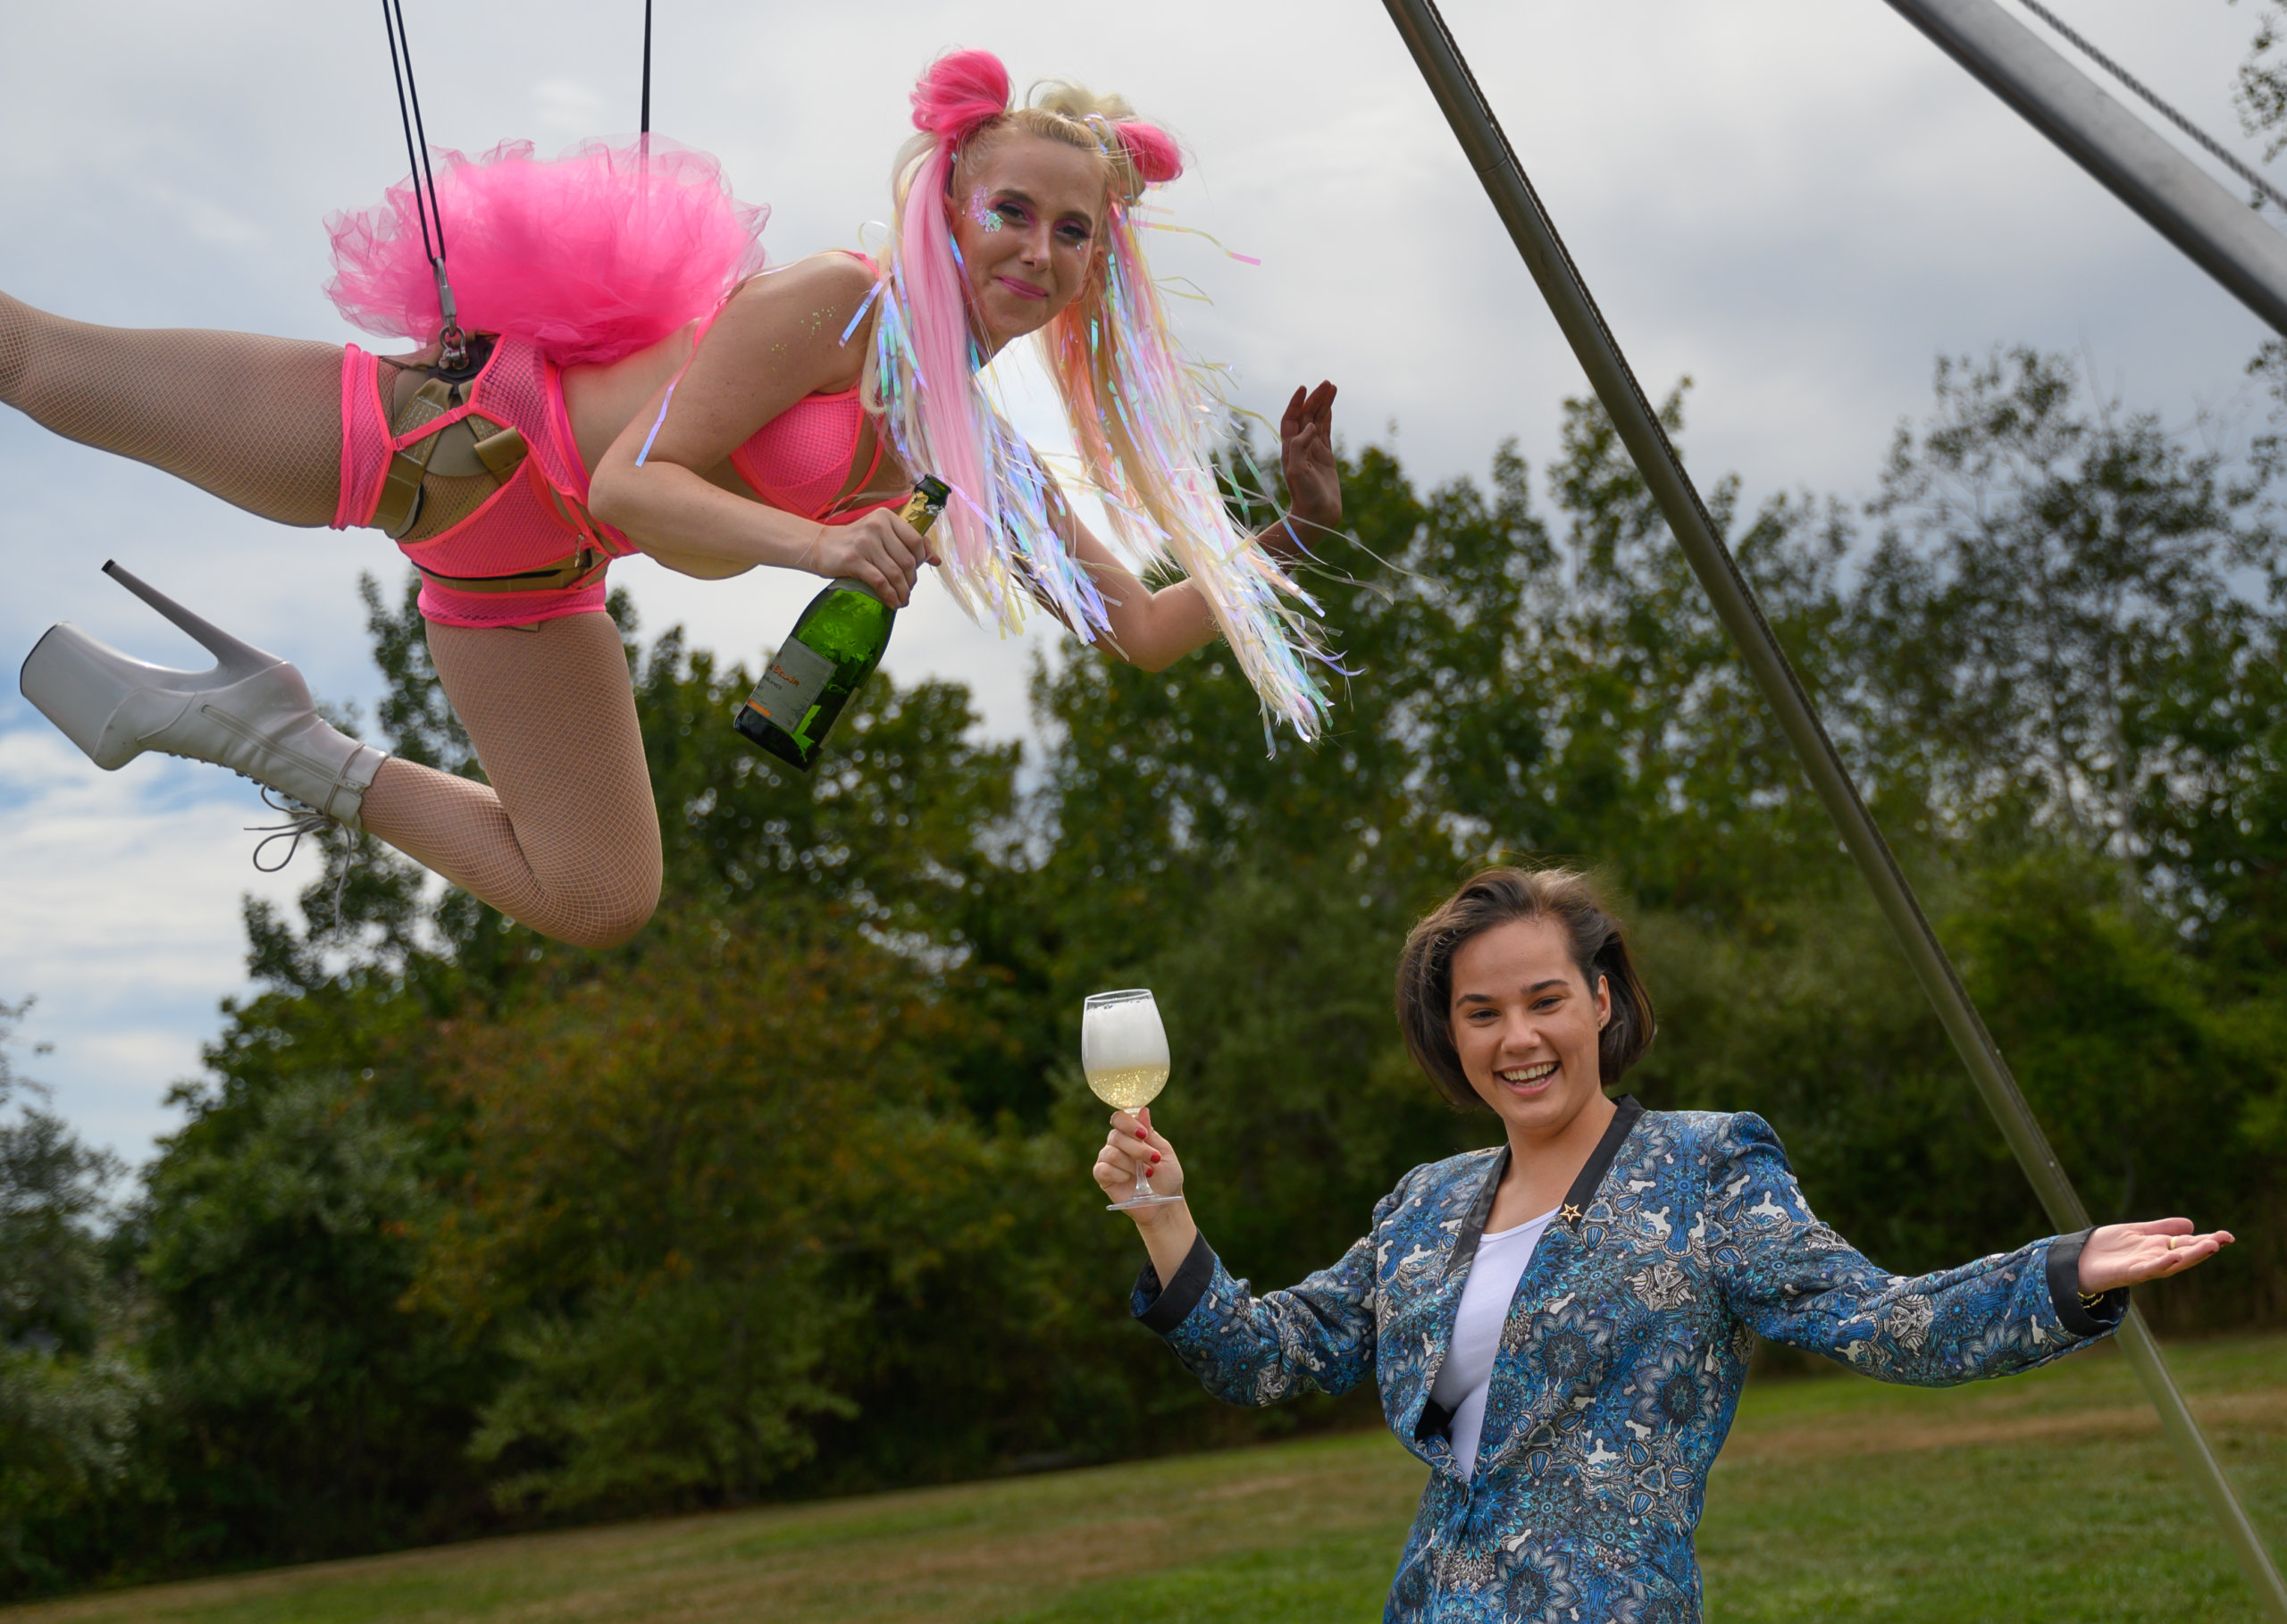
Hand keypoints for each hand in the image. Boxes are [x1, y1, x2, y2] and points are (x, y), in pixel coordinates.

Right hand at [803, 509, 934, 606]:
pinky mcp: (854, 559)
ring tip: (902, 600)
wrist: (819, 546)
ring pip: (895, 573)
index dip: (921, 561)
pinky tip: (891, 602)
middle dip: (911, 581)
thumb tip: (936, 559)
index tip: (915, 573)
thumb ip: (905, 543)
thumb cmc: (853, 542)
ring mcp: (865, 542)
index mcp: (886, 517)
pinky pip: (880, 582)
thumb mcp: (880, 535)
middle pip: (907, 560)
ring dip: (902, 592)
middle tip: (908, 591)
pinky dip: (889, 595)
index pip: (916, 541)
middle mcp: (877, 526)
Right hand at [1093, 1106, 1186, 1209]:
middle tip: (1154, 1159)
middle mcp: (1117, 1145)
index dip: (1129, 1123)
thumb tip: (1142, 1110)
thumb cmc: (1167, 1178)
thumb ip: (1151, 1133)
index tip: (1143, 1134)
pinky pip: (1103, 1169)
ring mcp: (1108, 1161)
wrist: (1164, 1205)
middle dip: (1137, 1148)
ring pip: (1110, 1152)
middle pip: (1116, 1135)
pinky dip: (1119, 1173)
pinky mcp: (1103, 1177)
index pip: (1119, 1118)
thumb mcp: (1164, 1152)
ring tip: (1147, 1173)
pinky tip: (1129, 1180)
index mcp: (1132, 1135)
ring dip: (1131, 1163)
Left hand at [1270, 381, 1339, 558]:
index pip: (1291, 419)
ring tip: (1332, 387)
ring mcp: (1313, 451)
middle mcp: (1300, 447)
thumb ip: (1300, 446)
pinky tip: (1331, 407)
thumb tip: (1310, 427)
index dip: (1296, 403)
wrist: (1316, 516)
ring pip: (1318, 421)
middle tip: (1327, 383)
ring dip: (1323, 404)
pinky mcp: (1325, 457)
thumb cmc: (1304, 496)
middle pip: (1306, 416)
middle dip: (1315, 398)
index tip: (1304, 387)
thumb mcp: (1297, 470)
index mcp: (1290, 448)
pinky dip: (1328, 418)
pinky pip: (1326, 432)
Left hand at [2076, 1218, 2234, 1292]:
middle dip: (2205, 1247)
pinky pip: (2149, 1268)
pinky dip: (2162, 1263)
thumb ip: (2162, 1228)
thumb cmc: (2107, 1247)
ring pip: (2172, 1262)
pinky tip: (2174, 1255)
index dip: (2207, 1240)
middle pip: (2185, 1253)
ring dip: (2191, 1256)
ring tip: (2211, 1246)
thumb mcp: (2137, 1231)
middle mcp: (2155, 1258)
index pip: (2188, 1244)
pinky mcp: (2129, 1272)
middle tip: (2225, 1239)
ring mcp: (2144, 1266)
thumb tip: (2190, 1224)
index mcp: (2158, 1248)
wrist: (2078, 1259)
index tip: (2227, 1235)